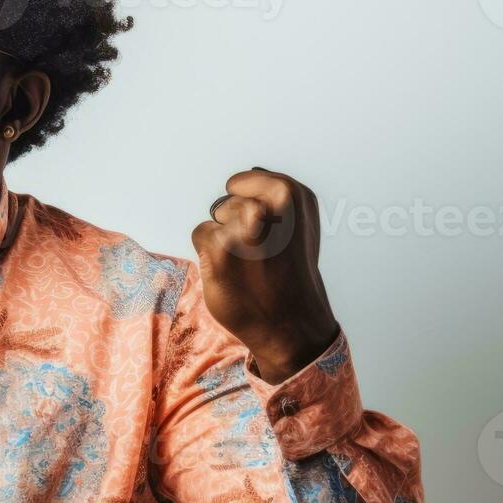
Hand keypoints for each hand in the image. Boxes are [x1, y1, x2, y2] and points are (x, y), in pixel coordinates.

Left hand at [191, 168, 337, 383]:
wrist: (290, 323)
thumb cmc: (292, 273)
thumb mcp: (301, 224)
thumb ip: (276, 199)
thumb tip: (248, 179)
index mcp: (293, 196)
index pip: (246, 180)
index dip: (245, 199)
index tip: (258, 221)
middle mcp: (269, 207)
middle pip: (228, 200)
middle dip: (234, 222)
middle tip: (257, 253)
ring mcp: (242, 229)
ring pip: (215, 217)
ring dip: (222, 238)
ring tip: (246, 263)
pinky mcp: (219, 250)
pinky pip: (201, 234)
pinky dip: (210, 253)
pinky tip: (232, 272)